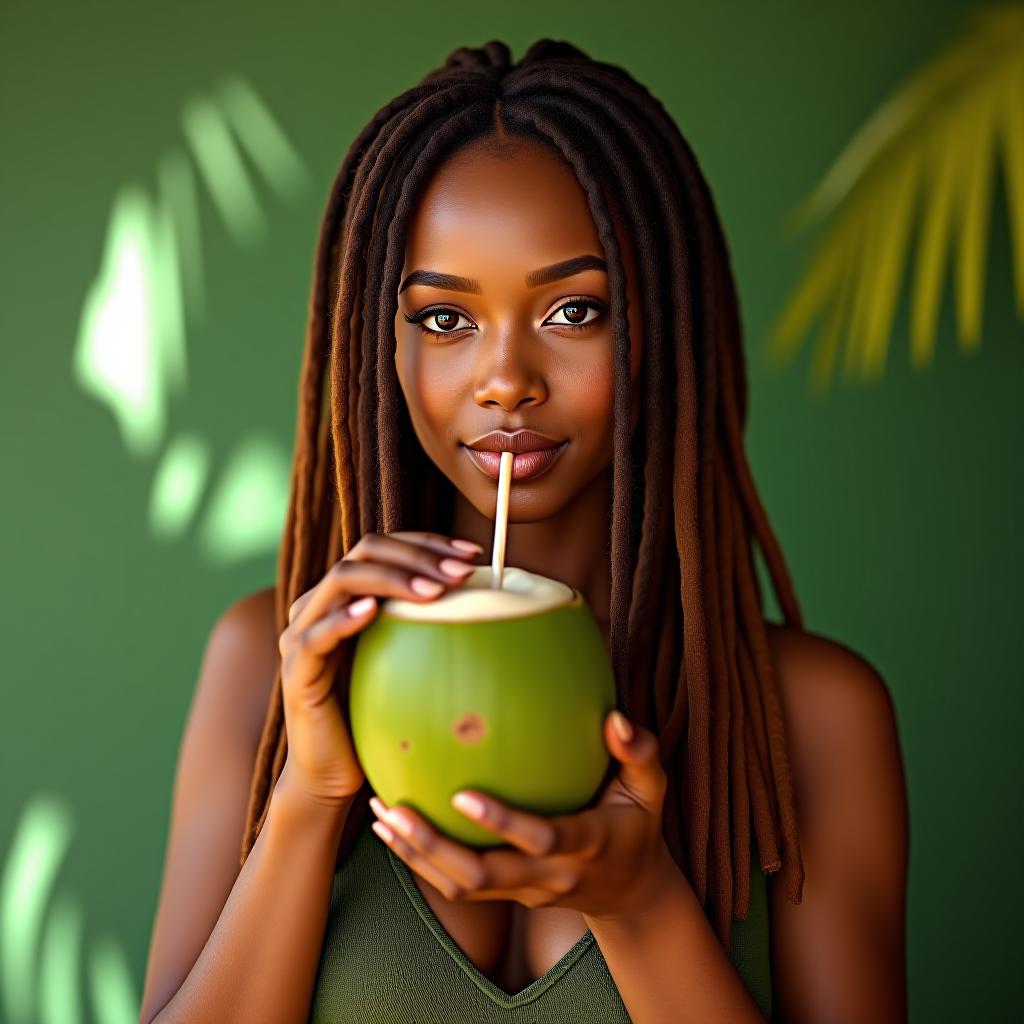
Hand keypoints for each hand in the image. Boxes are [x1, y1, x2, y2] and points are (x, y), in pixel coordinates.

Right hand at [277, 531, 483, 807]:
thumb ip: (428, 624)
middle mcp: (320, 604)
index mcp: (347, 596)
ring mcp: (303, 634)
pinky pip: (317, 635)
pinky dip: (345, 618)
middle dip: (417, 555)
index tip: (473, 555)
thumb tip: (490, 599)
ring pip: (341, 581)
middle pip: (364, 552)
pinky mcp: (296, 670)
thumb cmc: (377, 712)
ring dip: (391, 578)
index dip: (427, 543)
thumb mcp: (408, 658)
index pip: (385, 547)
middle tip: (460, 572)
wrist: (334, 771)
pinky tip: (374, 611)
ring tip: (433, 591)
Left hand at [368, 710, 675, 921]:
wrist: (632, 891)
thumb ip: (638, 753)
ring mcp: (525, 890)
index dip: (502, 821)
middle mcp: (550, 875)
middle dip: (435, 847)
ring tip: (380, 814)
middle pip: (483, 875)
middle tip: (394, 810)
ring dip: (417, 855)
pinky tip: (390, 829)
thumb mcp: (651, 789)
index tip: (462, 793)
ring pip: (462, 886)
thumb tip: (614, 718)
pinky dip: (420, 861)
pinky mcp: (508, 894)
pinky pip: (457, 887)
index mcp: (586, 845)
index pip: (541, 839)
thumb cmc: (638, 823)